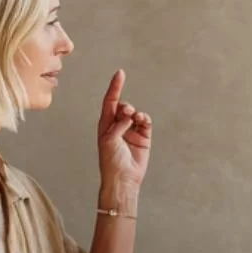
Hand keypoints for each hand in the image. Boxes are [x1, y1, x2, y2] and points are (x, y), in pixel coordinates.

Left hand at [97, 69, 151, 189]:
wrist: (123, 179)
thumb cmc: (111, 161)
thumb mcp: (109, 139)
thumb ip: (118, 124)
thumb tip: (130, 114)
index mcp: (106, 125)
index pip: (109, 101)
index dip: (115, 87)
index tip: (120, 73)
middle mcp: (118, 126)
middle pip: (123, 106)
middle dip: (125, 106)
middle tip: (126, 112)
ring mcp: (131, 131)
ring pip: (135, 113)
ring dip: (135, 113)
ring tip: (135, 118)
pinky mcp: (143, 137)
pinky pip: (145, 122)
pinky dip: (145, 119)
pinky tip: (142, 121)